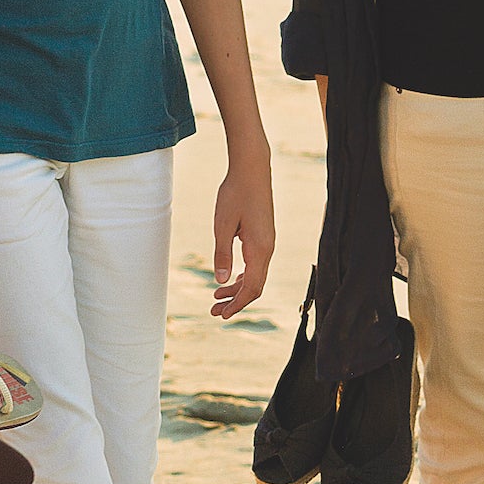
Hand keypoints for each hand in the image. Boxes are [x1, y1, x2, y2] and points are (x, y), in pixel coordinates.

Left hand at [210, 153, 274, 319]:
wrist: (252, 169)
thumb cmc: (235, 193)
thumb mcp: (222, 224)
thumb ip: (222, 253)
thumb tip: (220, 280)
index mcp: (259, 248)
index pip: (252, 287)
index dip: (237, 304)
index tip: (221, 314)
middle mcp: (268, 248)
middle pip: (255, 286)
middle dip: (236, 301)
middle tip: (215, 312)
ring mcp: (267, 242)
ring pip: (256, 276)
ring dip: (237, 289)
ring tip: (217, 296)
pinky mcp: (263, 236)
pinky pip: (256, 264)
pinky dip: (242, 276)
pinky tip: (229, 278)